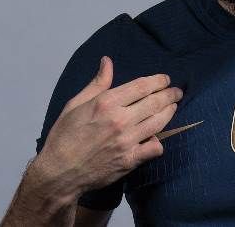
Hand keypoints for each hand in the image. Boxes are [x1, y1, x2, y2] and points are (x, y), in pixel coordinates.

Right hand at [34, 56, 182, 195]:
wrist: (58, 173)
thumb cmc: (64, 137)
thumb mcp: (76, 104)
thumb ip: (97, 83)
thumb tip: (107, 61)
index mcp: (106, 103)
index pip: (142, 86)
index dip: (158, 80)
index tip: (165, 79)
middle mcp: (119, 120)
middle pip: (155, 102)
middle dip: (170, 94)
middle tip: (177, 92)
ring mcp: (127, 141)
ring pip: (159, 122)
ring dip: (170, 112)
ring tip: (172, 107)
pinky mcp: (130, 160)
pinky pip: (155, 148)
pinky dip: (159, 142)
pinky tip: (157, 137)